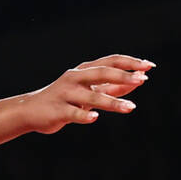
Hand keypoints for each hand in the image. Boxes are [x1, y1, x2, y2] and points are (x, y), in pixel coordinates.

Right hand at [21, 55, 154, 134]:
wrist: (31, 111)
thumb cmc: (65, 99)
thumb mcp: (88, 90)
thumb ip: (112, 86)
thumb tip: (139, 80)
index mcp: (83, 71)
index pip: (110, 61)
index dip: (129, 62)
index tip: (149, 66)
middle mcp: (74, 78)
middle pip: (101, 73)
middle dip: (122, 76)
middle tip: (142, 80)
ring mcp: (65, 94)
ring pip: (91, 96)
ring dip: (112, 102)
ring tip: (131, 107)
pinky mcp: (58, 111)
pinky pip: (73, 113)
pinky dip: (84, 115)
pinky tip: (94, 118)